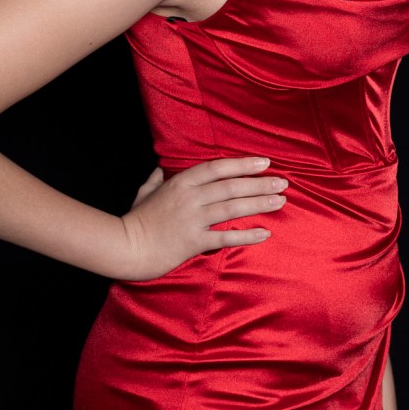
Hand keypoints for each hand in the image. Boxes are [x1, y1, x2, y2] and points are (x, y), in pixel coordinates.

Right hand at [118, 157, 287, 279]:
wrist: (125, 246)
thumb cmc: (134, 219)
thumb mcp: (145, 192)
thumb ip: (155, 180)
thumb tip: (158, 170)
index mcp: (180, 182)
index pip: (218, 168)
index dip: (242, 164)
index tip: (264, 163)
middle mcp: (189, 197)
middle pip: (231, 186)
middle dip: (259, 183)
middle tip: (283, 182)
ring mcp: (192, 219)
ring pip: (232, 208)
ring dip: (258, 204)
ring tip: (280, 201)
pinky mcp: (193, 242)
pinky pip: (225, 238)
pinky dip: (246, 235)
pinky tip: (264, 233)